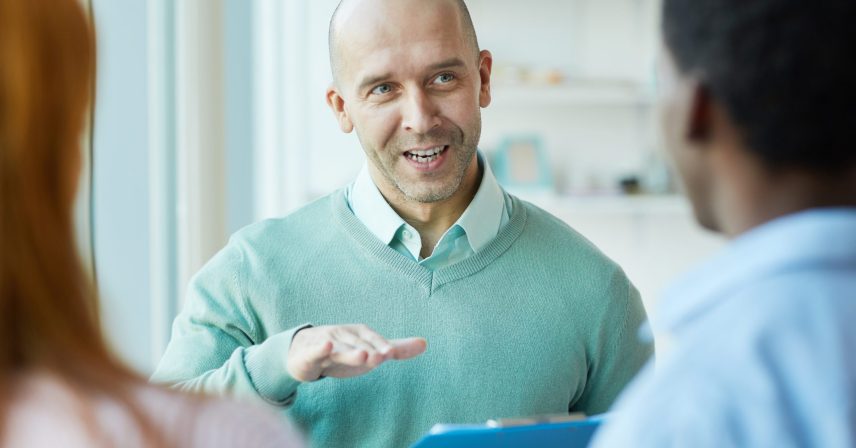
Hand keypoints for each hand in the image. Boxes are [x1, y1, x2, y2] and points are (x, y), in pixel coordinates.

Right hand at [286, 324, 426, 381]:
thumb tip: (425, 343)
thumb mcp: (372, 350)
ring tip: (363, 355)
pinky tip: (327, 345)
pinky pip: (315, 351)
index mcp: (361, 335)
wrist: (304, 353)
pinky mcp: (310, 354)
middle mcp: (345, 336)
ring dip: (350, 352)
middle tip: (382, 356)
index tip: (392, 353)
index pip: (374, 340)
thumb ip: (398, 349)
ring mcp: (327, 343)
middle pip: (359, 345)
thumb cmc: (344, 351)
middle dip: (370, 351)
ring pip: (340, 349)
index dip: (382, 346)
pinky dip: (321, 348)